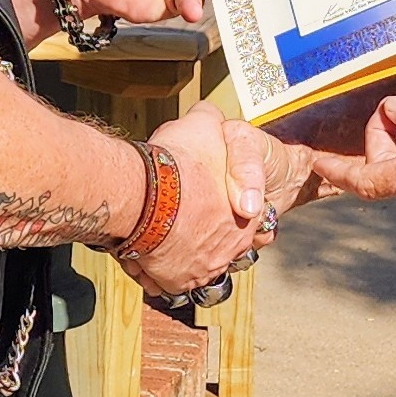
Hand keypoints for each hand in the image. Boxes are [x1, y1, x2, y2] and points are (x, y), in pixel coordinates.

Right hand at [135, 108, 279, 299]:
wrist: (142, 194)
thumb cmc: (178, 162)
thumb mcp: (203, 124)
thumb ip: (211, 120)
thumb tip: (209, 114)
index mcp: (249, 215)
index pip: (253, 217)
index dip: (232, 204)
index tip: (211, 197)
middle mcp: (232, 247)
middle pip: (224, 242)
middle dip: (208, 231)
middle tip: (184, 215)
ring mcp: (204, 268)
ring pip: (196, 262)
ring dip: (182, 251)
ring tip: (161, 232)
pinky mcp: (175, 281)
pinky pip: (168, 278)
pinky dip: (158, 268)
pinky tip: (146, 249)